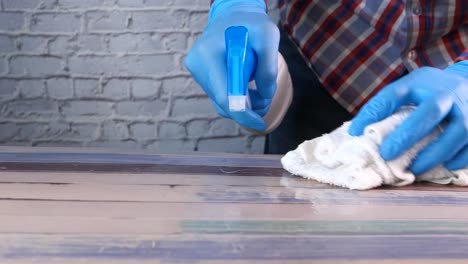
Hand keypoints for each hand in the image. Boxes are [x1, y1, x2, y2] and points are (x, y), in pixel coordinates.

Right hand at [185, 0, 278, 130]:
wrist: (232, 16)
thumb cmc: (251, 23)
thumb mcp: (268, 36)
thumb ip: (269, 67)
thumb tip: (266, 95)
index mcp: (209, 55)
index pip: (224, 95)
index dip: (243, 113)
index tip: (260, 122)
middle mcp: (198, 66)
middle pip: (223, 102)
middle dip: (248, 108)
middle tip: (267, 99)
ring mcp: (197, 73)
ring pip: (222, 102)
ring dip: (245, 103)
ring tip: (260, 87)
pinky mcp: (202, 77)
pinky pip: (221, 96)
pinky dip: (237, 98)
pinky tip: (249, 87)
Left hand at [349, 62, 467, 174]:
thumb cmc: (431, 90)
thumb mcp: (410, 87)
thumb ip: (388, 104)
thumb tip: (357, 131)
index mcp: (423, 82)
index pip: (393, 94)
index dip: (373, 112)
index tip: (355, 132)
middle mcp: (448, 94)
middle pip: (428, 114)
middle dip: (406, 136)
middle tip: (386, 154)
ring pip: (455, 134)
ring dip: (433, 155)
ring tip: (413, 170)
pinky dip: (459, 158)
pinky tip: (445, 166)